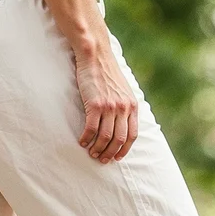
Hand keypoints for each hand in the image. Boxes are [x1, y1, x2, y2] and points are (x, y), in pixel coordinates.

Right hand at [74, 44, 138, 162]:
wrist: (96, 55)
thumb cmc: (106, 72)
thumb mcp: (123, 89)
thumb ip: (125, 105)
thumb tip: (123, 122)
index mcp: (132, 105)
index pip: (133, 135)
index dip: (125, 149)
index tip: (117, 158)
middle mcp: (123, 108)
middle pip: (120, 140)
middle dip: (111, 153)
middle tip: (102, 160)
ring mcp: (110, 106)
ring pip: (105, 137)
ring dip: (98, 149)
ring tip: (91, 153)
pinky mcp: (95, 104)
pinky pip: (91, 129)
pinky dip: (86, 139)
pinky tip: (82, 142)